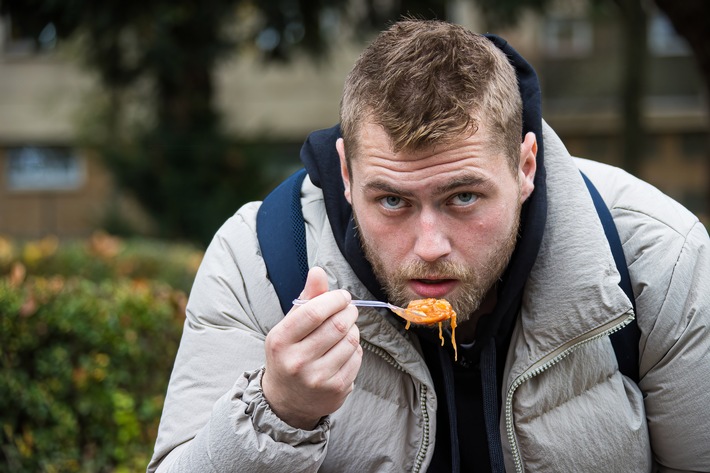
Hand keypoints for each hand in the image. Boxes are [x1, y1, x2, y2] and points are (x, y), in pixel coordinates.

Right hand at [262, 267, 362, 429]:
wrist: (286, 400)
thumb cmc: (289, 354)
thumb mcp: (289, 327)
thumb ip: (306, 299)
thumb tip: (318, 271)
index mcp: (280, 340)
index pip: (314, 312)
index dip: (334, 299)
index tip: (342, 296)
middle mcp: (297, 361)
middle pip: (337, 325)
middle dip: (349, 311)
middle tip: (349, 309)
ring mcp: (317, 378)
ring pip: (351, 340)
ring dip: (353, 329)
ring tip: (345, 329)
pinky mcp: (335, 389)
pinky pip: (357, 357)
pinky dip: (355, 348)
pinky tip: (345, 350)